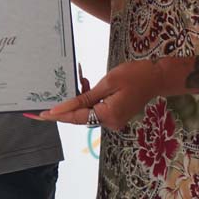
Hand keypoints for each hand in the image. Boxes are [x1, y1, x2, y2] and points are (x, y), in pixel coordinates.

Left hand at [33, 60, 159, 130]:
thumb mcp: (108, 82)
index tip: (41, 114)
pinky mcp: (115, 115)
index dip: (58, 115)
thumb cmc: (135, 75)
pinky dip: (89, 99)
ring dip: (79, 99)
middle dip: (66, 106)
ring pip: (87, 113)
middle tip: (46, 102)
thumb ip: (86, 97)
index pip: (76, 117)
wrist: (157, 77)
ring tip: (79, 79)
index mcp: (108, 116)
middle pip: (80, 117)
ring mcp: (113, 121)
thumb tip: (65, 109)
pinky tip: (86, 83)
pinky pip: (96, 109)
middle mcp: (110, 123)